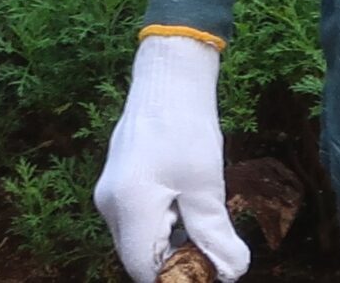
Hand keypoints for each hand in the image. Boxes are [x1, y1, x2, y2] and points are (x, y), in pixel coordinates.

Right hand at [94, 34, 250, 282]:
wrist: (168, 76)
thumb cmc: (188, 124)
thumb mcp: (206, 183)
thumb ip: (214, 234)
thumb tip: (231, 273)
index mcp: (128, 208)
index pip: (146, 270)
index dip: (179, 278)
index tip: (211, 269)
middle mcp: (109, 206)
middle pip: (140, 257)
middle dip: (177, 262)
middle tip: (215, 249)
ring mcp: (109, 194)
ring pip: (138, 240)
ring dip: (171, 244)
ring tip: (205, 226)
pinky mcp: (116, 184)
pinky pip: (136, 220)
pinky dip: (162, 226)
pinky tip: (187, 209)